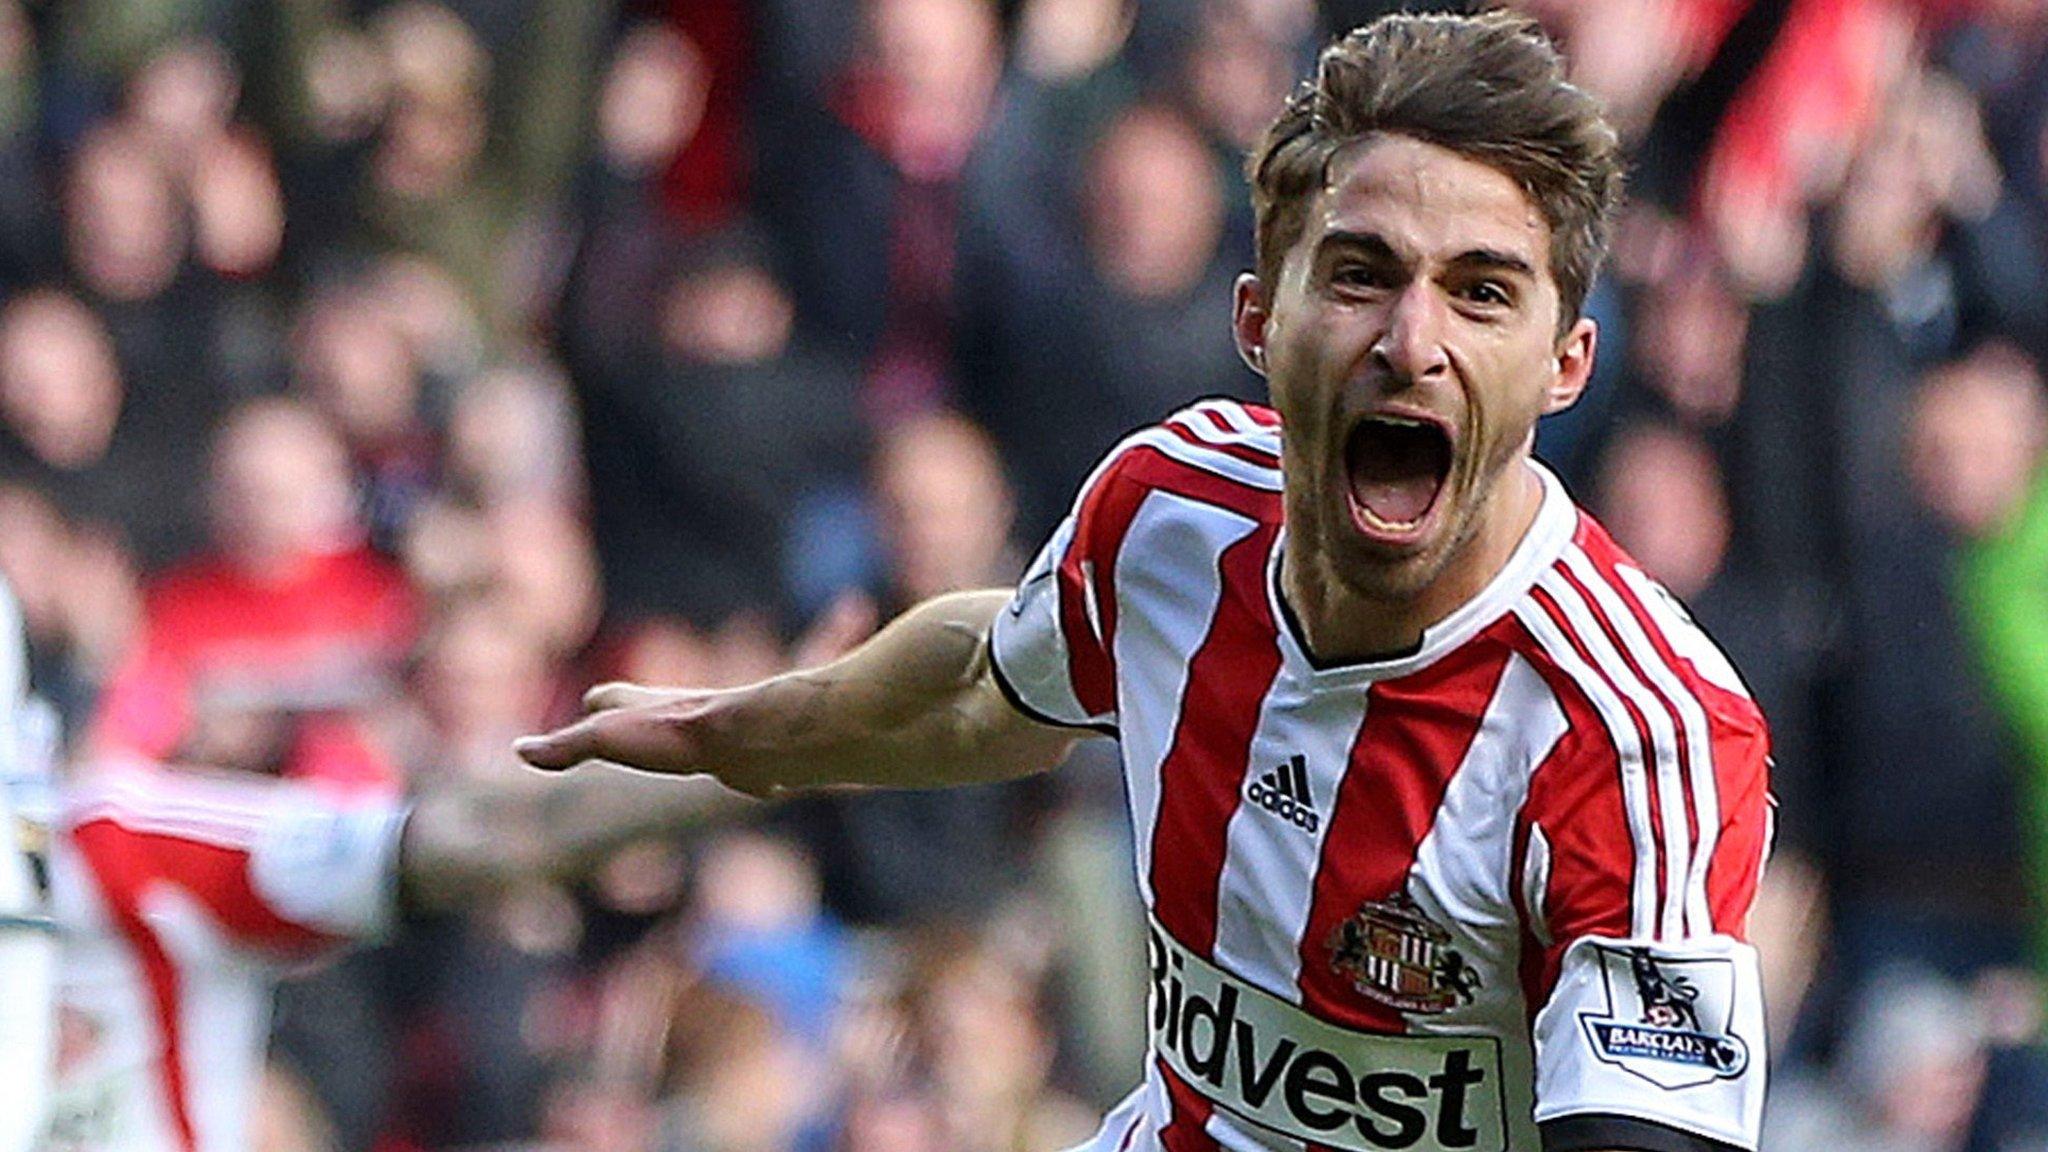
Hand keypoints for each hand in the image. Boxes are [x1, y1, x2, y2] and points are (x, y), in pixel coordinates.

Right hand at [512, 683, 775, 796]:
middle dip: (633, 721)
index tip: (587, 709)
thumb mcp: (606, 739)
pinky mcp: (734, 755)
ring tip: (668, 756)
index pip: (606, 701)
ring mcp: (704, 732)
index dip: (595, 708)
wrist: (748, 740)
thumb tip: (519, 751)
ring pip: (682, 734)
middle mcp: (669, 712)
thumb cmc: (675, 736)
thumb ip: (566, 746)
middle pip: (645, 715)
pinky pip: (720, 758)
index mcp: (637, 705)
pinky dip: (715, 763)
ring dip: (673, 742)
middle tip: (625, 735)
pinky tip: (726, 776)